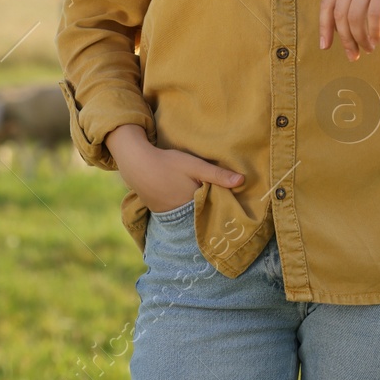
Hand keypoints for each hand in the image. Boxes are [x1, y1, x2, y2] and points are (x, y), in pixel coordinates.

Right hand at [105, 124, 244, 212]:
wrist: (136, 163)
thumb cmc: (168, 163)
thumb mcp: (195, 165)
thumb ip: (218, 175)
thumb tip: (242, 181)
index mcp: (193, 206)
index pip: (213, 211)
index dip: (222, 206)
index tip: (230, 202)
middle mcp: (181, 216)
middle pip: (201, 214)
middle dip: (209, 209)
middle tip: (217, 199)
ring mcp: (168, 216)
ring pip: (188, 215)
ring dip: (194, 209)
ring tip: (200, 197)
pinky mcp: (158, 212)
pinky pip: (176, 213)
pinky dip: (181, 208)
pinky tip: (182, 197)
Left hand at [319, 0, 379, 59]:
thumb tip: (343, 28)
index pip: (326, 4)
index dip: (324, 28)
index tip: (325, 47)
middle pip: (340, 14)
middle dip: (345, 39)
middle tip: (353, 56)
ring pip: (355, 17)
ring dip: (360, 39)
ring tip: (368, 49)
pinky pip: (374, 15)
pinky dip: (374, 32)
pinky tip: (377, 40)